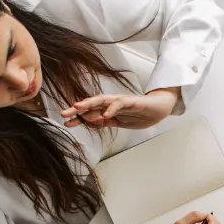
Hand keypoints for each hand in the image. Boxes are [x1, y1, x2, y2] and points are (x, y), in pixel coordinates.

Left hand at [59, 87, 179, 128]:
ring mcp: (121, 101)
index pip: (90, 112)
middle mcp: (112, 103)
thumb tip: (91, 123)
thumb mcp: (120, 122)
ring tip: (77, 107)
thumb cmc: (141, 114)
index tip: (66, 122)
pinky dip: (111, 108)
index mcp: (108, 110)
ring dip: (89, 103)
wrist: (159, 108)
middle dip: (77, 109)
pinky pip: (120, 103)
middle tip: (64, 113)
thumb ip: (106, 122)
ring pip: (102, 100)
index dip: (77, 117)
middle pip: (91, 104)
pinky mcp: (132, 101)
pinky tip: (104, 113)